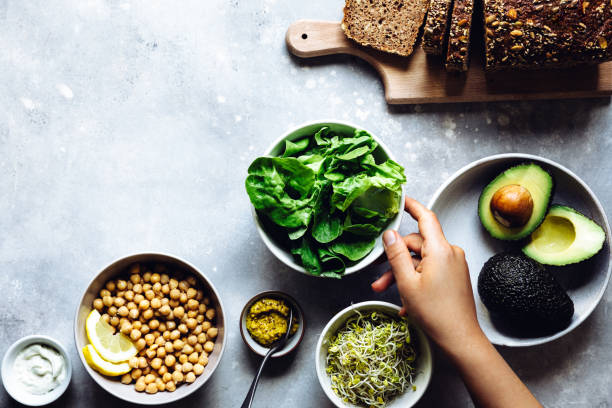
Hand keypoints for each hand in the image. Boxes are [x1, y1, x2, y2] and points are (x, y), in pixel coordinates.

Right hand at [372, 197, 482, 352]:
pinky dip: (416, 282)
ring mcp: (454, 266)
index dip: (412, 206)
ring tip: (386, 291)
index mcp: (440, 250)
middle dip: (396, 259)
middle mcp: (450, 253)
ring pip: (421, 261)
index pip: (425, 217)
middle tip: (379, 275)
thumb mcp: (407, 282)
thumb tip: (389, 234)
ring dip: (403, 274)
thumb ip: (396, 254)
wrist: (460, 339)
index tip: (401, 199)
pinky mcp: (454, 277)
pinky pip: (431, 272)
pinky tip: (406, 302)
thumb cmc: (435, 313)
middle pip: (417, 245)